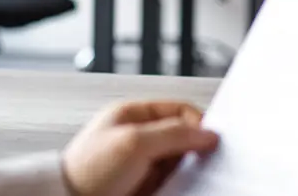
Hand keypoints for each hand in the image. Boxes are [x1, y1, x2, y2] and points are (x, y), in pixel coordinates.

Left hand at [63, 101, 219, 195]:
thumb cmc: (87, 172)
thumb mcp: (135, 143)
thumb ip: (174, 133)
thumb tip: (207, 134)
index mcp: (131, 115)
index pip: (178, 110)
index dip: (197, 122)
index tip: (210, 140)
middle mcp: (136, 137)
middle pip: (180, 137)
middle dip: (191, 149)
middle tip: (201, 162)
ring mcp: (139, 164)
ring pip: (176, 163)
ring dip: (184, 171)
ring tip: (184, 179)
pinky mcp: (141, 186)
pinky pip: (169, 183)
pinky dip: (177, 186)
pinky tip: (176, 190)